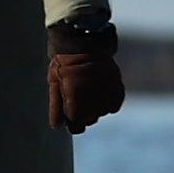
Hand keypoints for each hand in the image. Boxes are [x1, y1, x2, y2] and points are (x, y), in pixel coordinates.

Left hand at [46, 17, 125, 133]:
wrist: (86, 44)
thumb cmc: (64, 63)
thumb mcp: (55, 84)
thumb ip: (56, 107)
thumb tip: (57, 126)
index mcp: (76, 108)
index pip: (76, 129)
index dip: (72, 121)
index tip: (69, 109)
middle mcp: (94, 108)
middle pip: (89, 120)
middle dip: (83, 112)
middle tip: (78, 92)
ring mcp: (108, 99)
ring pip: (101, 112)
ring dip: (95, 105)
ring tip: (88, 86)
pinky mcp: (118, 92)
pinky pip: (113, 105)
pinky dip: (107, 100)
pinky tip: (99, 87)